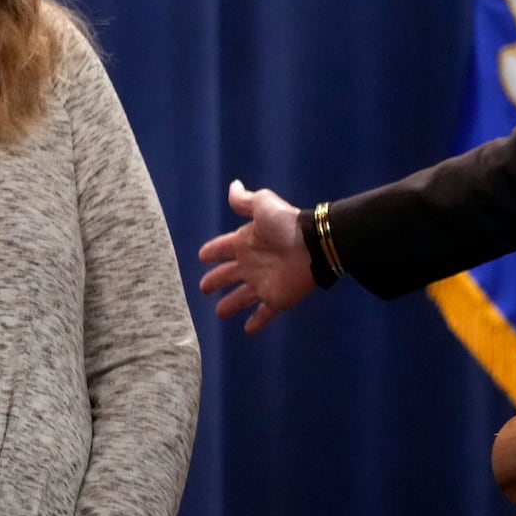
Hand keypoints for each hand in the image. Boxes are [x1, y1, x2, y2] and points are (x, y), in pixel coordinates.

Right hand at [198, 179, 315, 332]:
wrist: (314, 245)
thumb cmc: (286, 225)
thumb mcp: (263, 205)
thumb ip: (245, 200)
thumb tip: (233, 185)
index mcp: (245, 242)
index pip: (222, 248)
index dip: (211, 252)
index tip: (201, 256)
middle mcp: (251, 264)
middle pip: (227, 275)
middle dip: (215, 281)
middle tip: (203, 288)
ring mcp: (262, 284)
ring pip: (241, 297)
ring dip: (231, 305)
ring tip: (219, 313)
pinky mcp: (276, 300)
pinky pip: (264, 313)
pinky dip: (256, 322)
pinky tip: (247, 330)